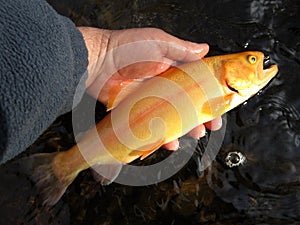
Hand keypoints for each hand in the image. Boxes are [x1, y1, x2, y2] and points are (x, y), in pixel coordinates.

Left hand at [78, 27, 221, 149]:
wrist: (99, 62)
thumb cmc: (127, 48)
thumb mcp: (158, 42)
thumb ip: (182, 48)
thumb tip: (204, 49)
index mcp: (172, 69)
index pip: (197, 84)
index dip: (210, 96)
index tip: (219, 106)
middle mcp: (164, 86)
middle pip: (187, 104)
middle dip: (201, 116)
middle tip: (210, 125)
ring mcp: (151, 100)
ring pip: (172, 119)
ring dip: (185, 129)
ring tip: (193, 134)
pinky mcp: (138, 112)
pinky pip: (153, 127)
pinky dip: (161, 137)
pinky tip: (168, 142)